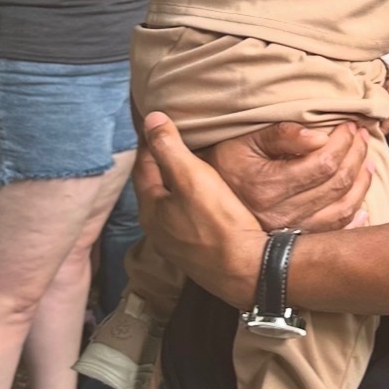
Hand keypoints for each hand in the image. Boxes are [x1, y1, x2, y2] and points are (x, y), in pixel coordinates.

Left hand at [134, 113, 265, 309]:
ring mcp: (176, 245)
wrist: (246, 269)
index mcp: (150, 209)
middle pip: (155, 188)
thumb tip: (151, 119)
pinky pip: (187, 220)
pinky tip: (206, 202)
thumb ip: (170, 147)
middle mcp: (157, 229)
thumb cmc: (217, 221)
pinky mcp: (196, 254)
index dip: (149, 143)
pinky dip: (191, 204)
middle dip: (161, 165)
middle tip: (173, 143)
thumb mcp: (192, 176)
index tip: (156, 125)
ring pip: (171, 206)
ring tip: (191, 169)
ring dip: (177, 187)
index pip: (142, 167)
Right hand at [204, 119, 372, 231]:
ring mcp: (289, 232)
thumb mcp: (246, 140)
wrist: (203, 200)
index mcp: (267, 187)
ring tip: (365, 160)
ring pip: (342, 209)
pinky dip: (354, 217)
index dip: (343, 142)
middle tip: (360, 136)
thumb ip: (282, 135)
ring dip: (361, 182)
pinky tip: (362, 203)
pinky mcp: (294, 243)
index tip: (349, 125)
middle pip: (336, 184)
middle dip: (355, 155)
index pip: (323, 163)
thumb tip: (320, 137)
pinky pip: (334, 232)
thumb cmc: (226, 163)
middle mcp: (280, 215)